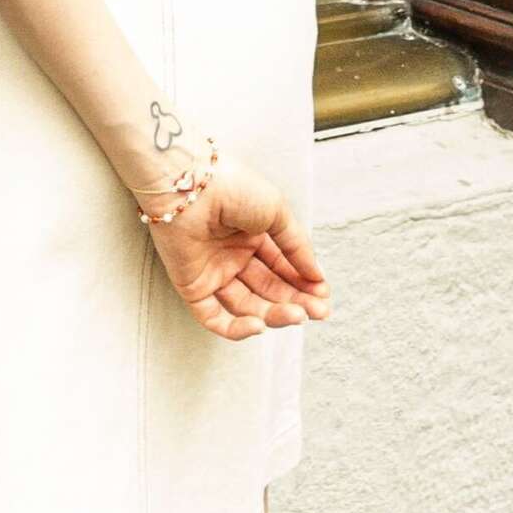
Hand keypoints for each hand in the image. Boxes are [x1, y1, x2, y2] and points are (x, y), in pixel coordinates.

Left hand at [139, 153, 331, 340]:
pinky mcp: (192, 286)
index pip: (281, 268)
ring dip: (274, 315)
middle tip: (318, 312)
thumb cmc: (230, 187)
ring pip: (247, 306)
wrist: (189, 184)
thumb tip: (317, 276)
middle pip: (267, 289)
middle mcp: (232, 255)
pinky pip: (213, 317)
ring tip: (298, 315)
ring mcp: (212, 272)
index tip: (323, 295)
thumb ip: (297, 246)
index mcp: (250, 234)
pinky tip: (260, 325)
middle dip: (295, 302)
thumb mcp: (276, 211)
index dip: (303, 283)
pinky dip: (236, 328)